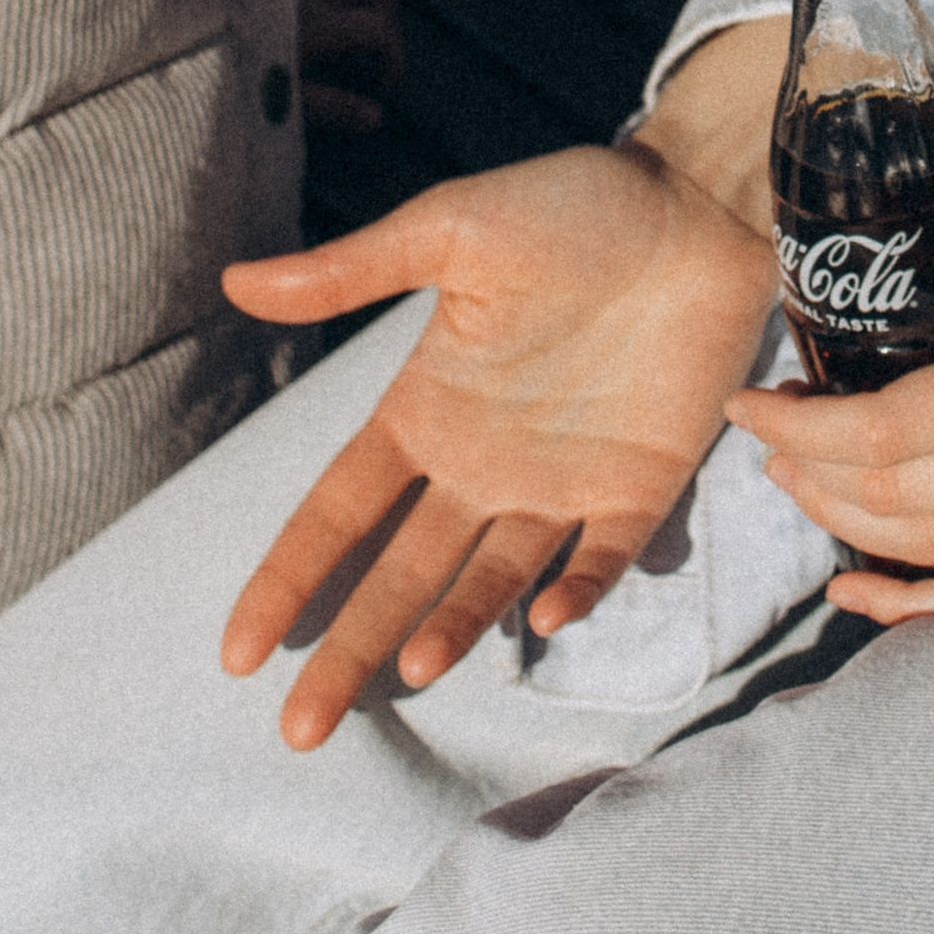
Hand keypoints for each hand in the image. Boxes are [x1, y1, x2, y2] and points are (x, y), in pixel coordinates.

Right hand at [219, 144, 778, 747]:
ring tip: (414, 671)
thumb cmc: (572, 204)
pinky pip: (604, 556)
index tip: (236, 651)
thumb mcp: (452, 229)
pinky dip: (576, 590)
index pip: (340, 508)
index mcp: (429, 407)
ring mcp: (564, 480)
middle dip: (350, 647)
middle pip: (402, 572)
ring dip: (452, 625)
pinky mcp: (641, 483)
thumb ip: (354, 270)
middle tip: (300, 732)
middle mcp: (485, 461)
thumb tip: (238, 284)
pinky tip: (543, 621)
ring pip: (492, 579)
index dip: (291, 576)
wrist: (698, 201)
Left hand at [726, 212, 933, 623]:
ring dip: (843, 523)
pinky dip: (914, 601)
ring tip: (796, 479)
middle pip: (897, 496)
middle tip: (766, 437)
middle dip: (808, 472)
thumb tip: (871, 266)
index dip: (804, 428)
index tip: (751, 403)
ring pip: (929, 546)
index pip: (894, 427)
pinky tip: (855, 590)